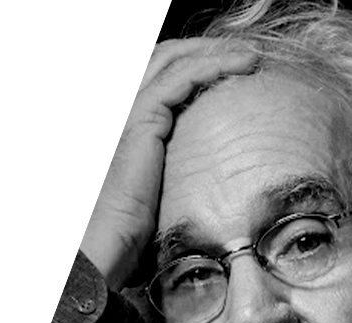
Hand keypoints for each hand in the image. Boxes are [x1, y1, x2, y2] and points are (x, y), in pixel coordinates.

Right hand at [78, 39, 257, 290]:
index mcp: (122, 121)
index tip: (229, 70)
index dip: (192, 65)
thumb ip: (172, 170)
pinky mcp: (139, 119)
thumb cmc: (125, 231)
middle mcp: (119, 107)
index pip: (156, 76)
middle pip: (164, 58)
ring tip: (249, 57)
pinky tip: (239, 67)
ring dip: (214, 53)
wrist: (103, 242)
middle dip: (205, 51)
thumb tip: (208, 179)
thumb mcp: (156, 192)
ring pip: (173, 60)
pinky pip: (181, 79)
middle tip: (243, 56)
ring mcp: (125, 110)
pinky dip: (212, 67)